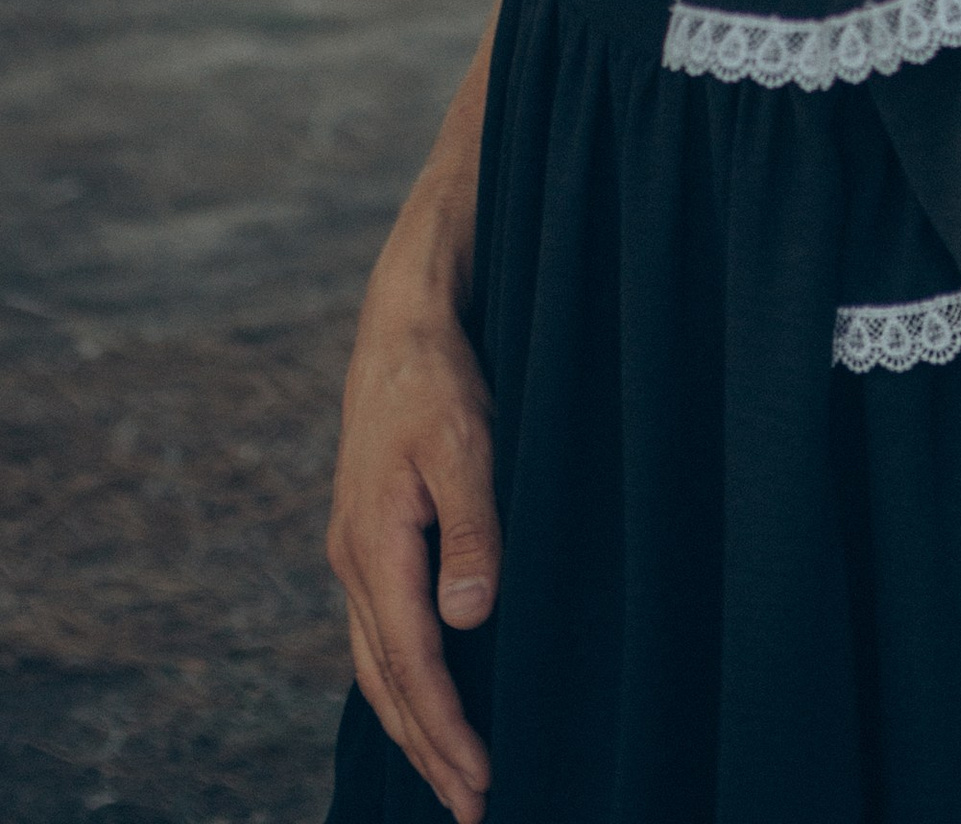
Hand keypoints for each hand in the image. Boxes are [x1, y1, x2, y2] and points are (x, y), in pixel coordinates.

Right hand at [327, 11, 502, 822]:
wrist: (405, 312)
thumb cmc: (440, 373)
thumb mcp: (469, 442)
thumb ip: (474, 530)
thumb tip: (469, 624)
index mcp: (375, 546)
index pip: (411, 666)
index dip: (446, 732)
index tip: (480, 788)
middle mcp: (354, 559)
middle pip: (385, 681)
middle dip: (427, 750)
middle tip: (473, 812)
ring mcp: (357, 548)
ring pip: (377, 662)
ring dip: (414, 722)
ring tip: (452, 777)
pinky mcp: (371, 533)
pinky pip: (380, 630)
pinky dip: (403, 679)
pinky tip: (429, 695)